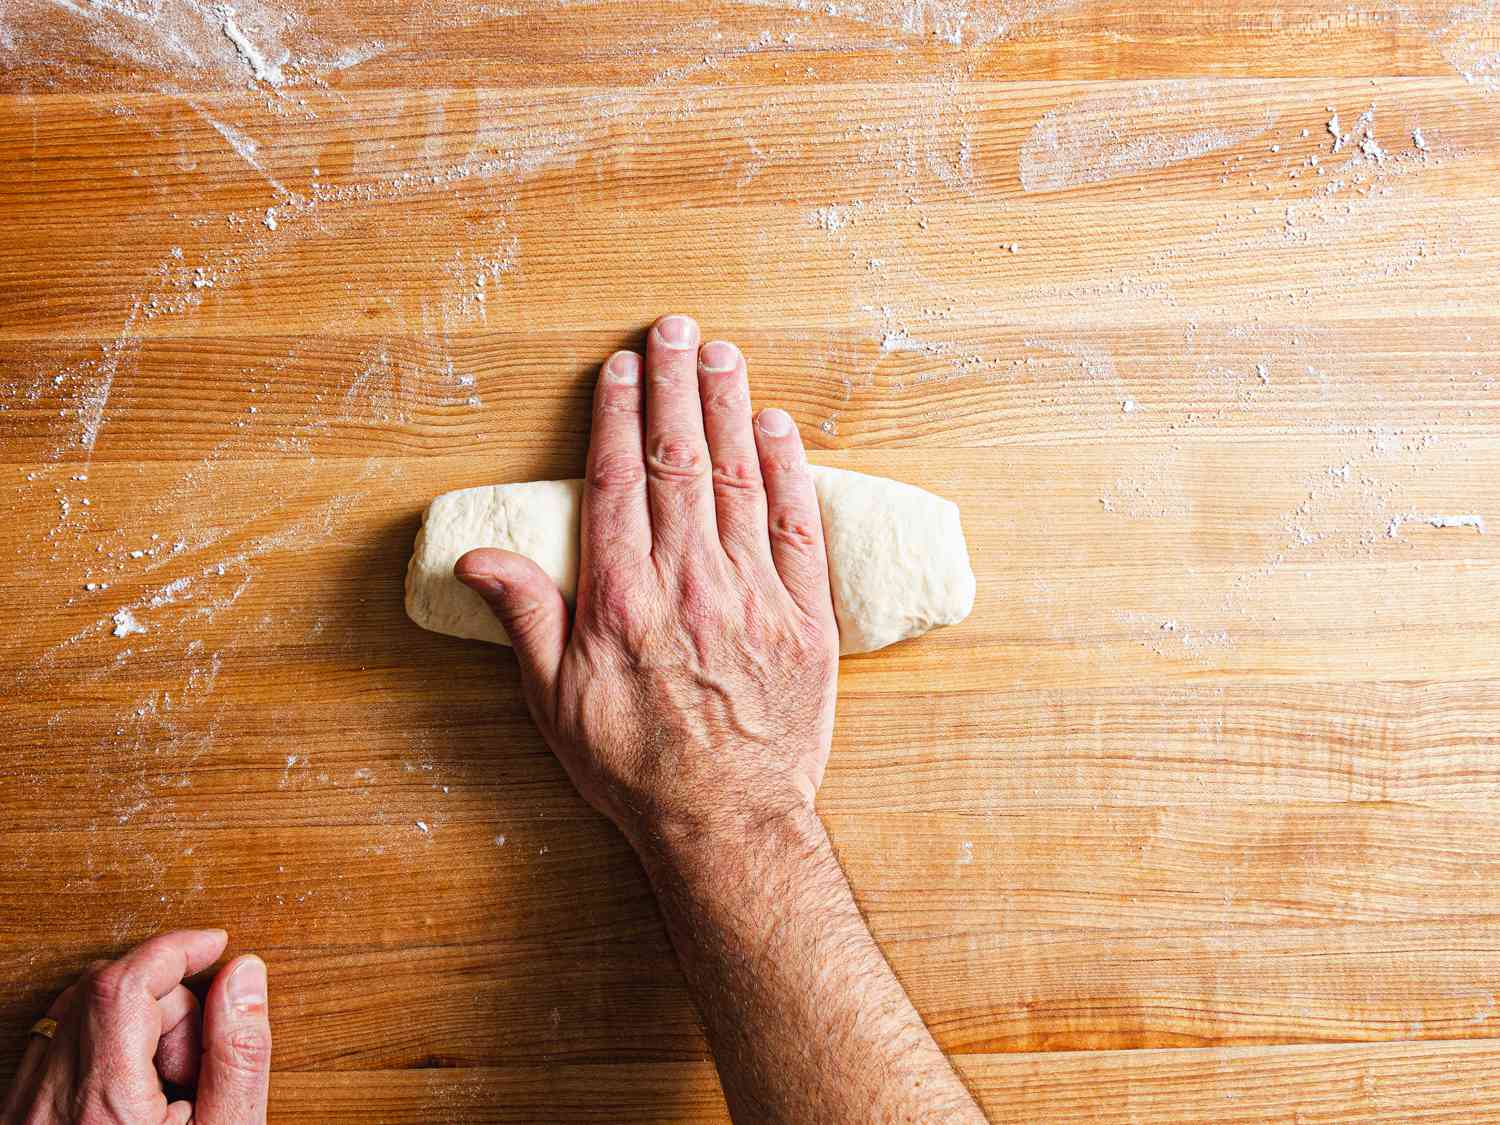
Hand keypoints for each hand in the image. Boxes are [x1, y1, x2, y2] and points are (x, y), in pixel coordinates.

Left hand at [3, 930, 271, 1124]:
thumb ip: (239, 1054)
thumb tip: (245, 975)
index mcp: (102, 1104)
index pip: (126, 982)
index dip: (175, 949)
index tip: (214, 946)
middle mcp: (46, 1105)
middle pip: (104, 994)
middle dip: (166, 1002)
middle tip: (201, 1059)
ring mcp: (22, 1117)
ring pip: (75, 1022)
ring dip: (130, 1027)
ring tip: (169, 1088)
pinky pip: (54, 1057)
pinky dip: (98, 1054)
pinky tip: (134, 1098)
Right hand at [456, 314, 838, 847]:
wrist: (726, 820)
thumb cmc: (634, 765)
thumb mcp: (555, 701)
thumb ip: (523, 616)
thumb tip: (477, 555)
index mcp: (622, 598)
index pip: (619, 480)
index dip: (620, 414)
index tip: (623, 367)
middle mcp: (689, 582)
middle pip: (681, 462)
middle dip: (676, 387)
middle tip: (677, 328)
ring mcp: (753, 595)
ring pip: (740, 480)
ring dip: (728, 409)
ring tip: (722, 354)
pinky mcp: (805, 617)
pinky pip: (799, 527)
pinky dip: (789, 471)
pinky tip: (777, 427)